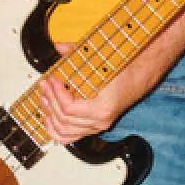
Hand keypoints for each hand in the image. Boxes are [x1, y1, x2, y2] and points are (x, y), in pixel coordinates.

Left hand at [35, 43, 158, 143]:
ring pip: (65, 132)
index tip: (51, 79)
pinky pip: (71, 137)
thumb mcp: (99, 59)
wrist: (140, 76)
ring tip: (44, 99)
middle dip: (50, 101)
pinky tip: (48, 119)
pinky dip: (56, 130)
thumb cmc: (124, 69)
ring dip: (50, 115)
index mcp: (102, 108)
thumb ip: (77, 53)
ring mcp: (97, 126)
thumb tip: (59, 47)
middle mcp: (100, 121)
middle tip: (44, 85)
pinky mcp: (94, 126)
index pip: (69, 108)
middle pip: (64, 120)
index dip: (56, 94)